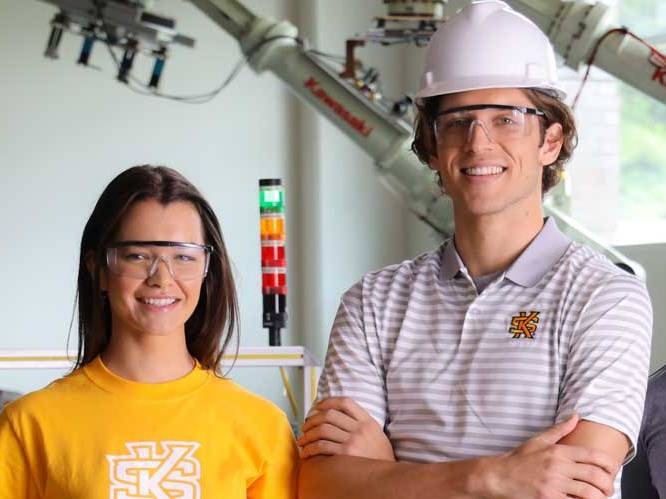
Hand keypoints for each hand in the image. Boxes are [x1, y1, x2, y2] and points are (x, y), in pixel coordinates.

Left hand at [298, 397, 394, 460]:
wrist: (388, 477)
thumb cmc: (380, 457)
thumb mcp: (376, 434)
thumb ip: (361, 423)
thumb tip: (338, 415)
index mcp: (368, 421)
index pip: (345, 402)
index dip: (328, 402)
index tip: (317, 406)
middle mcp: (360, 429)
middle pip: (329, 415)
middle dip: (312, 420)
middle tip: (305, 427)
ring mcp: (353, 441)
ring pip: (322, 430)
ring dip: (308, 435)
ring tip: (302, 441)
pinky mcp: (346, 454)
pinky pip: (322, 446)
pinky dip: (310, 448)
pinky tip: (306, 453)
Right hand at [484, 414, 618, 498]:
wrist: (499, 476)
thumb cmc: (519, 459)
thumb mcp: (538, 441)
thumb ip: (559, 430)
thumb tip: (575, 416)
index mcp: (558, 452)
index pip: (592, 456)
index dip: (609, 464)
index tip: (614, 469)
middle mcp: (558, 467)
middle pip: (595, 475)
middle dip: (608, 484)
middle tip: (609, 488)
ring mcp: (554, 484)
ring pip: (588, 492)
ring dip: (599, 497)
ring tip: (600, 497)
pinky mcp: (548, 498)